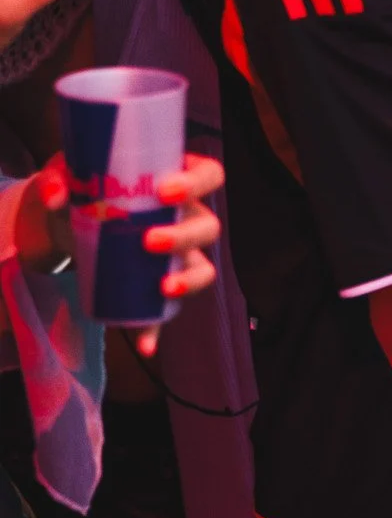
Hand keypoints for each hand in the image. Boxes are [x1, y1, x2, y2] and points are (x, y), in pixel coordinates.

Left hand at [19, 152, 222, 356]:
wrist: (66, 222)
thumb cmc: (81, 186)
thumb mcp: (66, 172)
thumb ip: (56, 180)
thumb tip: (56, 198)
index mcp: (175, 177)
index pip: (208, 174)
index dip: (197, 182)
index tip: (165, 191)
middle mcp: (185, 216)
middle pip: (208, 227)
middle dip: (184, 237)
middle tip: (149, 241)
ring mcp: (175, 254)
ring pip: (202, 268)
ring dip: (189, 280)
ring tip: (163, 287)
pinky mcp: (153, 285)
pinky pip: (164, 311)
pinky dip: (155, 329)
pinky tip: (145, 344)